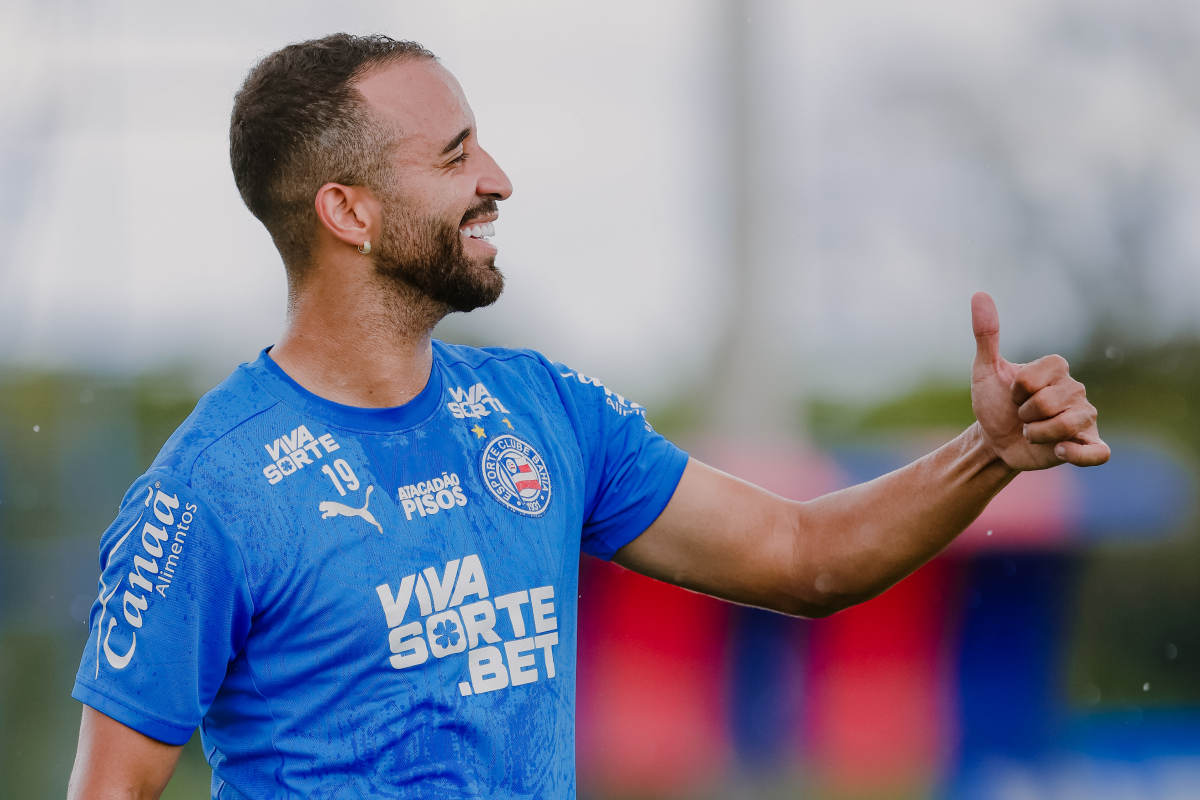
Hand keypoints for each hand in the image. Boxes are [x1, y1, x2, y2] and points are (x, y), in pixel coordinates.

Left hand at [970, 292, 1109, 470]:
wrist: (994, 441)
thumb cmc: (993, 403)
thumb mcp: (984, 370)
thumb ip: (986, 334)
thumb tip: (979, 293)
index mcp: (1056, 369)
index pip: (1038, 375)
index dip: (1018, 389)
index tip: (1012, 393)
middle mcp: (1076, 389)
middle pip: (1050, 402)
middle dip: (1025, 414)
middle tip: (1021, 416)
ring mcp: (1086, 417)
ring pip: (1067, 426)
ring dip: (1037, 434)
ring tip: (1032, 433)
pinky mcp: (1089, 445)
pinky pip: (1099, 453)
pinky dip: (1077, 454)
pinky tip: (1057, 451)